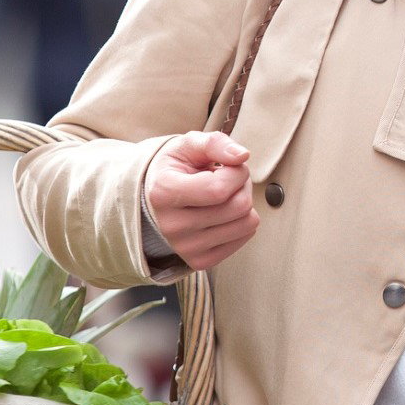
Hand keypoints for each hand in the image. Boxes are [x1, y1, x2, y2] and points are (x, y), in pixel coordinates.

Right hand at [143, 131, 259, 270]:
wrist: (157, 199)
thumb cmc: (177, 168)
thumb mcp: (190, 145)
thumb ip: (215, 143)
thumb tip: (242, 156)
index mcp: (163, 193)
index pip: (219, 189)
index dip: (236, 172)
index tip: (228, 165)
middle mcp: (172, 226)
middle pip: (238, 206)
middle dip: (243, 185)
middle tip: (227, 178)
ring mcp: (185, 248)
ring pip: (247, 224)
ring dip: (244, 202)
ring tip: (225, 195)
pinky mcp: (200, 261)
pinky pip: (245, 237)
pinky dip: (242, 220)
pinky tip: (223, 212)